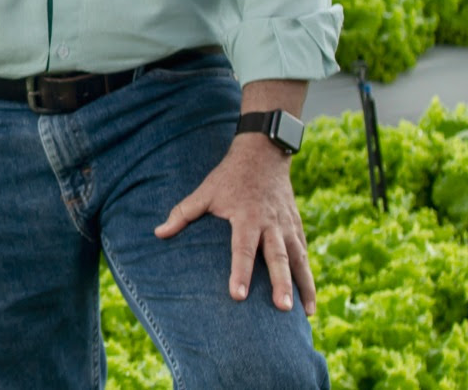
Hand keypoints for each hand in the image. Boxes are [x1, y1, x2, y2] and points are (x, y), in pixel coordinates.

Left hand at [153, 136, 314, 314]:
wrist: (262, 154)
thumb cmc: (228, 177)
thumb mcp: (205, 191)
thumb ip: (183, 213)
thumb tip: (158, 233)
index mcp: (246, 216)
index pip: (242, 248)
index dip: (239, 272)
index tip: (238, 295)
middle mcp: (270, 223)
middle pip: (277, 257)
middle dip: (280, 283)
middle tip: (282, 308)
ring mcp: (287, 226)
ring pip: (298, 259)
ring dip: (303, 286)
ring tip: (305, 313)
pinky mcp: (297, 228)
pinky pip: (304, 255)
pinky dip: (308, 277)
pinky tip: (309, 302)